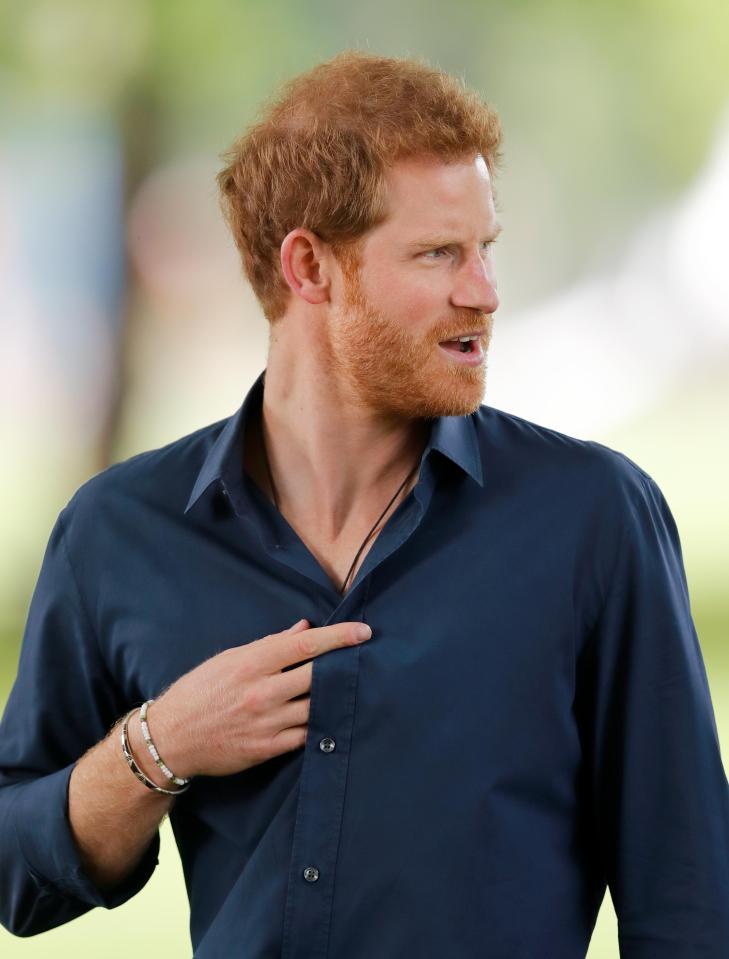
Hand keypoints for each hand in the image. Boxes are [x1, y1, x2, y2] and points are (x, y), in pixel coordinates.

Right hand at [144, 618, 372, 779]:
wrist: (172, 738)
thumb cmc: (199, 691)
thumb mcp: (229, 659)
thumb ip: (270, 645)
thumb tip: (304, 630)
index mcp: (253, 663)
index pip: (306, 645)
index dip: (339, 637)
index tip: (364, 631)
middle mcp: (263, 692)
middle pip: (318, 675)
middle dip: (346, 664)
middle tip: (367, 658)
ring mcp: (268, 722)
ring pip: (318, 705)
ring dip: (338, 695)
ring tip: (356, 685)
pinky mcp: (268, 748)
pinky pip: (307, 734)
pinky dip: (322, 723)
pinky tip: (334, 714)